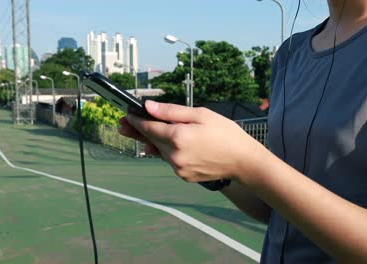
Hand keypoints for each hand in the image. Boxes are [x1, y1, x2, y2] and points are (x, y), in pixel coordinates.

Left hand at [118, 101, 263, 182]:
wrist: (243, 161)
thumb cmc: (226, 133)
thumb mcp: (201, 115)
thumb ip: (171, 112)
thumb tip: (148, 107)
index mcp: (178, 137)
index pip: (148, 127)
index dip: (136, 119)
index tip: (127, 113)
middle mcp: (174, 156)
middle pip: (150, 140)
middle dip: (138, 131)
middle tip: (123, 124)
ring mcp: (178, 168)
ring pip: (160, 151)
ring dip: (156, 141)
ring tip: (151, 132)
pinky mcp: (184, 176)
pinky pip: (171, 160)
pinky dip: (170, 151)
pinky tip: (177, 144)